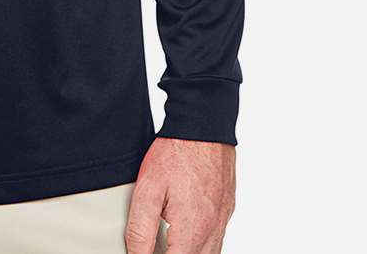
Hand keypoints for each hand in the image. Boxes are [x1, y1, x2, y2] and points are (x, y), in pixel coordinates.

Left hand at [125, 137, 235, 252]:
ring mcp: (222, 221)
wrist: (203, 125)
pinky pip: (216, 239)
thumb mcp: (147, 190)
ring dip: (187, 251)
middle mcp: (212, 231)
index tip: (145, 250)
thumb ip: (140, 230)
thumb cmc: (176, 152)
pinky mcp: (226, 209)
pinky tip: (185, 230)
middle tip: (156, 243)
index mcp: (192, 232)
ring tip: (168, 239)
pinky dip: (200, 243)